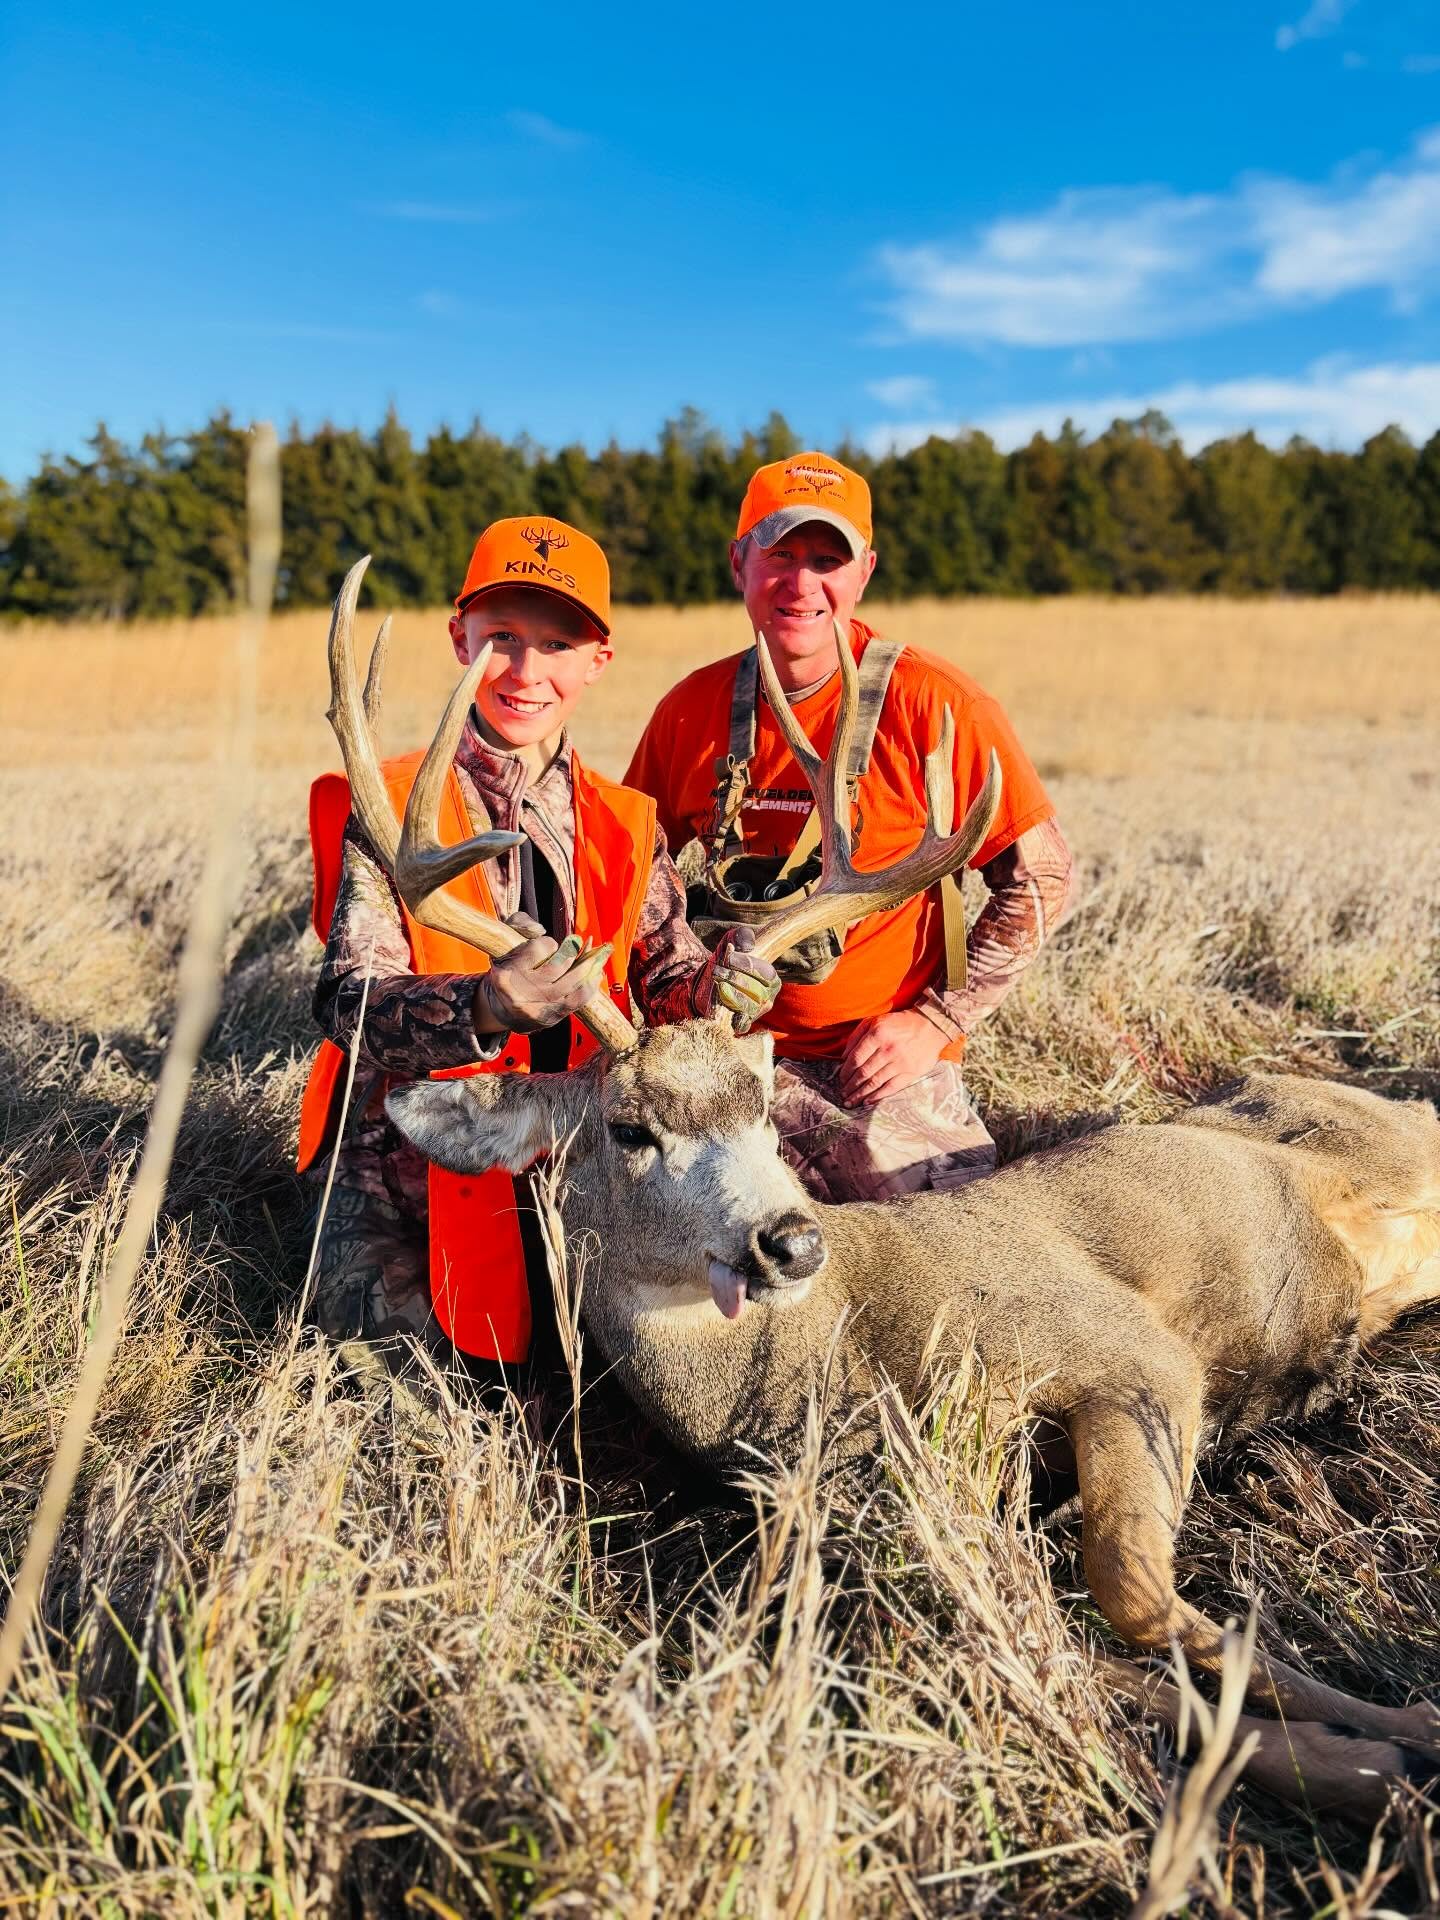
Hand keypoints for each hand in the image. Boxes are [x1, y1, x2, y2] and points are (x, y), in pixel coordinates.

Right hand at [473, 912, 612, 1035]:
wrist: (503, 1009)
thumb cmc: (507, 970)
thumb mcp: (504, 944)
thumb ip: (520, 925)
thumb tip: (540, 929)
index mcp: (506, 974)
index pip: (538, 949)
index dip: (548, 944)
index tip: (549, 944)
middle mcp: (522, 993)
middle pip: (558, 965)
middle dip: (571, 951)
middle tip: (576, 943)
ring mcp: (539, 1008)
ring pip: (573, 981)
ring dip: (587, 965)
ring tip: (594, 954)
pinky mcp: (553, 1016)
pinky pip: (579, 998)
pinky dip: (591, 983)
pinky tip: (595, 972)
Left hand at [711, 924, 780, 1031]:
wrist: (706, 982)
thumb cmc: (725, 961)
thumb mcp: (732, 942)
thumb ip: (742, 937)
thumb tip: (747, 945)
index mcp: (771, 979)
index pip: (767, 974)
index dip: (748, 965)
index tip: (729, 958)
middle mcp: (767, 998)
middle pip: (757, 991)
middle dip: (734, 978)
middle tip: (716, 970)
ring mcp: (754, 1013)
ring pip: (748, 1006)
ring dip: (728, 992)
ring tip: (716, 981)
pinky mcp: (741, 1024)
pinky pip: (742, 1024)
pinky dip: (733, 1016)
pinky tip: (722, 1005)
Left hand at [839, 1010, 947, 1106]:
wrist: (931, 1026)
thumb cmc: (899, 1024)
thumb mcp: (875, 1021)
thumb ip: (856, 1036)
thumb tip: (843, 1057)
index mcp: (878, 1034)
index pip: (856, 1058)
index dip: (846, 1071)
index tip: (841, 1079)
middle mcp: (888, 1049)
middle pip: (863, 1072)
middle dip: (851, 1086)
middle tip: (843, 1093)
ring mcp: (900, 1062)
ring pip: (875, 1082)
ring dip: (860, 1094)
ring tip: (851, 1101)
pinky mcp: (911, 1072)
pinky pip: (891, 1088)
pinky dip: (877, 1096)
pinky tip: (868, 1101)